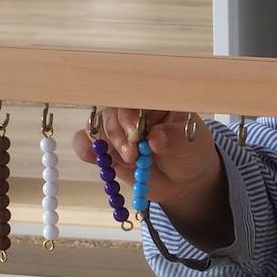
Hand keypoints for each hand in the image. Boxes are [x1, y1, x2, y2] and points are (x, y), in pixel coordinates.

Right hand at [71, 108, 224, 224]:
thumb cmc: (190, 154)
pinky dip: (86, 149)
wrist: (184, 182)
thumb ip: (173, 139)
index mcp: (155, 100)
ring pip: (97, 125)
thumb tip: (155, 138)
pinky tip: (94, 158)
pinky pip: (87, 143)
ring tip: (129, 160)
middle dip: (118, 131)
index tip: (136, 129)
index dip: (131, 109)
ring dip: (106, 143)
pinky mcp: (107, 149)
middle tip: (133, 153)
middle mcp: (133, 110)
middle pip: (112, 109)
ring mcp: (118, 129)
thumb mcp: (190, 145)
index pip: (136, 94)